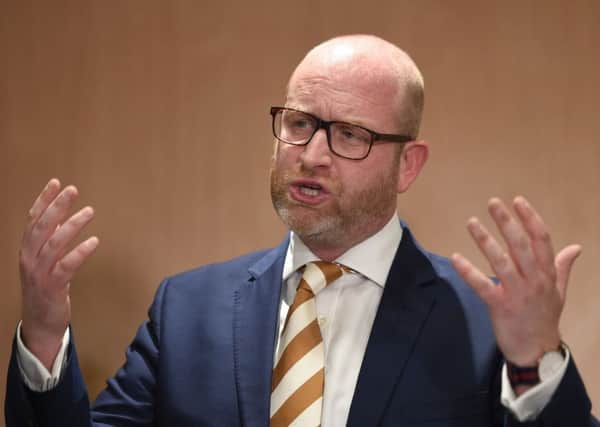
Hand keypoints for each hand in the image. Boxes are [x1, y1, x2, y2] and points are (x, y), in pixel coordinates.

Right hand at [19, 178, 98, 369]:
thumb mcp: (45, 263)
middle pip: (41, 227)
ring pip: (53, 244)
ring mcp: (39, 274)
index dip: (44, 200)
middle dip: (56, 206)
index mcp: (27, 251)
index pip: (33, 220)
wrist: (40, 325)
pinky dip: (79, 253)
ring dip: (71, 226)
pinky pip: (65, 267)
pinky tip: (94, 241)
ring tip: (89, 211)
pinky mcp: (52, 288)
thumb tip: (63, 221)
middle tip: (72, 190)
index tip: (56, 183)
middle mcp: (29, 259)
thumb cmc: (45, 290)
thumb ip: (51, 243)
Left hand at [451, 197, 580, 369]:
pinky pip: (482, 286)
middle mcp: (534, 280)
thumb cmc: (544, 317)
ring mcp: (517, 293)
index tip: (517, 201)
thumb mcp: (559, 291)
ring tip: (472, 222)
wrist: (537, 351)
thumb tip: (576, 247)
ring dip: (485, 240)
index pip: (541, 239)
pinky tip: (456, 258)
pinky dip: (468, 272)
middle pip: (521, 245)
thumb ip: (562, 266)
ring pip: (501, 261)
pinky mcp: (500, 306)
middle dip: (507, 222)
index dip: (530, 218)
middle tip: (492, 203)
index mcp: (547, 273)